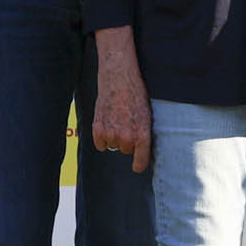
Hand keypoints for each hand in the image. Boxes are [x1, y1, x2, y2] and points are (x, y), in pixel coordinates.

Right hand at [92, 46, 153, 172]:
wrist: (119, 77)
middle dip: (127, 141)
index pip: (140, 161)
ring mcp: (111, 133)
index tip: (137, 167)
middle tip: (127, 123)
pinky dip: (102, 137)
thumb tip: (141, 149)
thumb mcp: (147, 114)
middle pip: (126, 151)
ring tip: (117, 119)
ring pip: (113, 146)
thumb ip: (143, 132)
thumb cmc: (136, 94)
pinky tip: (106, 123)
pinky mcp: (98, 128)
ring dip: (114, 137)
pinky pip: (100, 144)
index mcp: (142, 134)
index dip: (139, 165)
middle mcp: (127, 137)